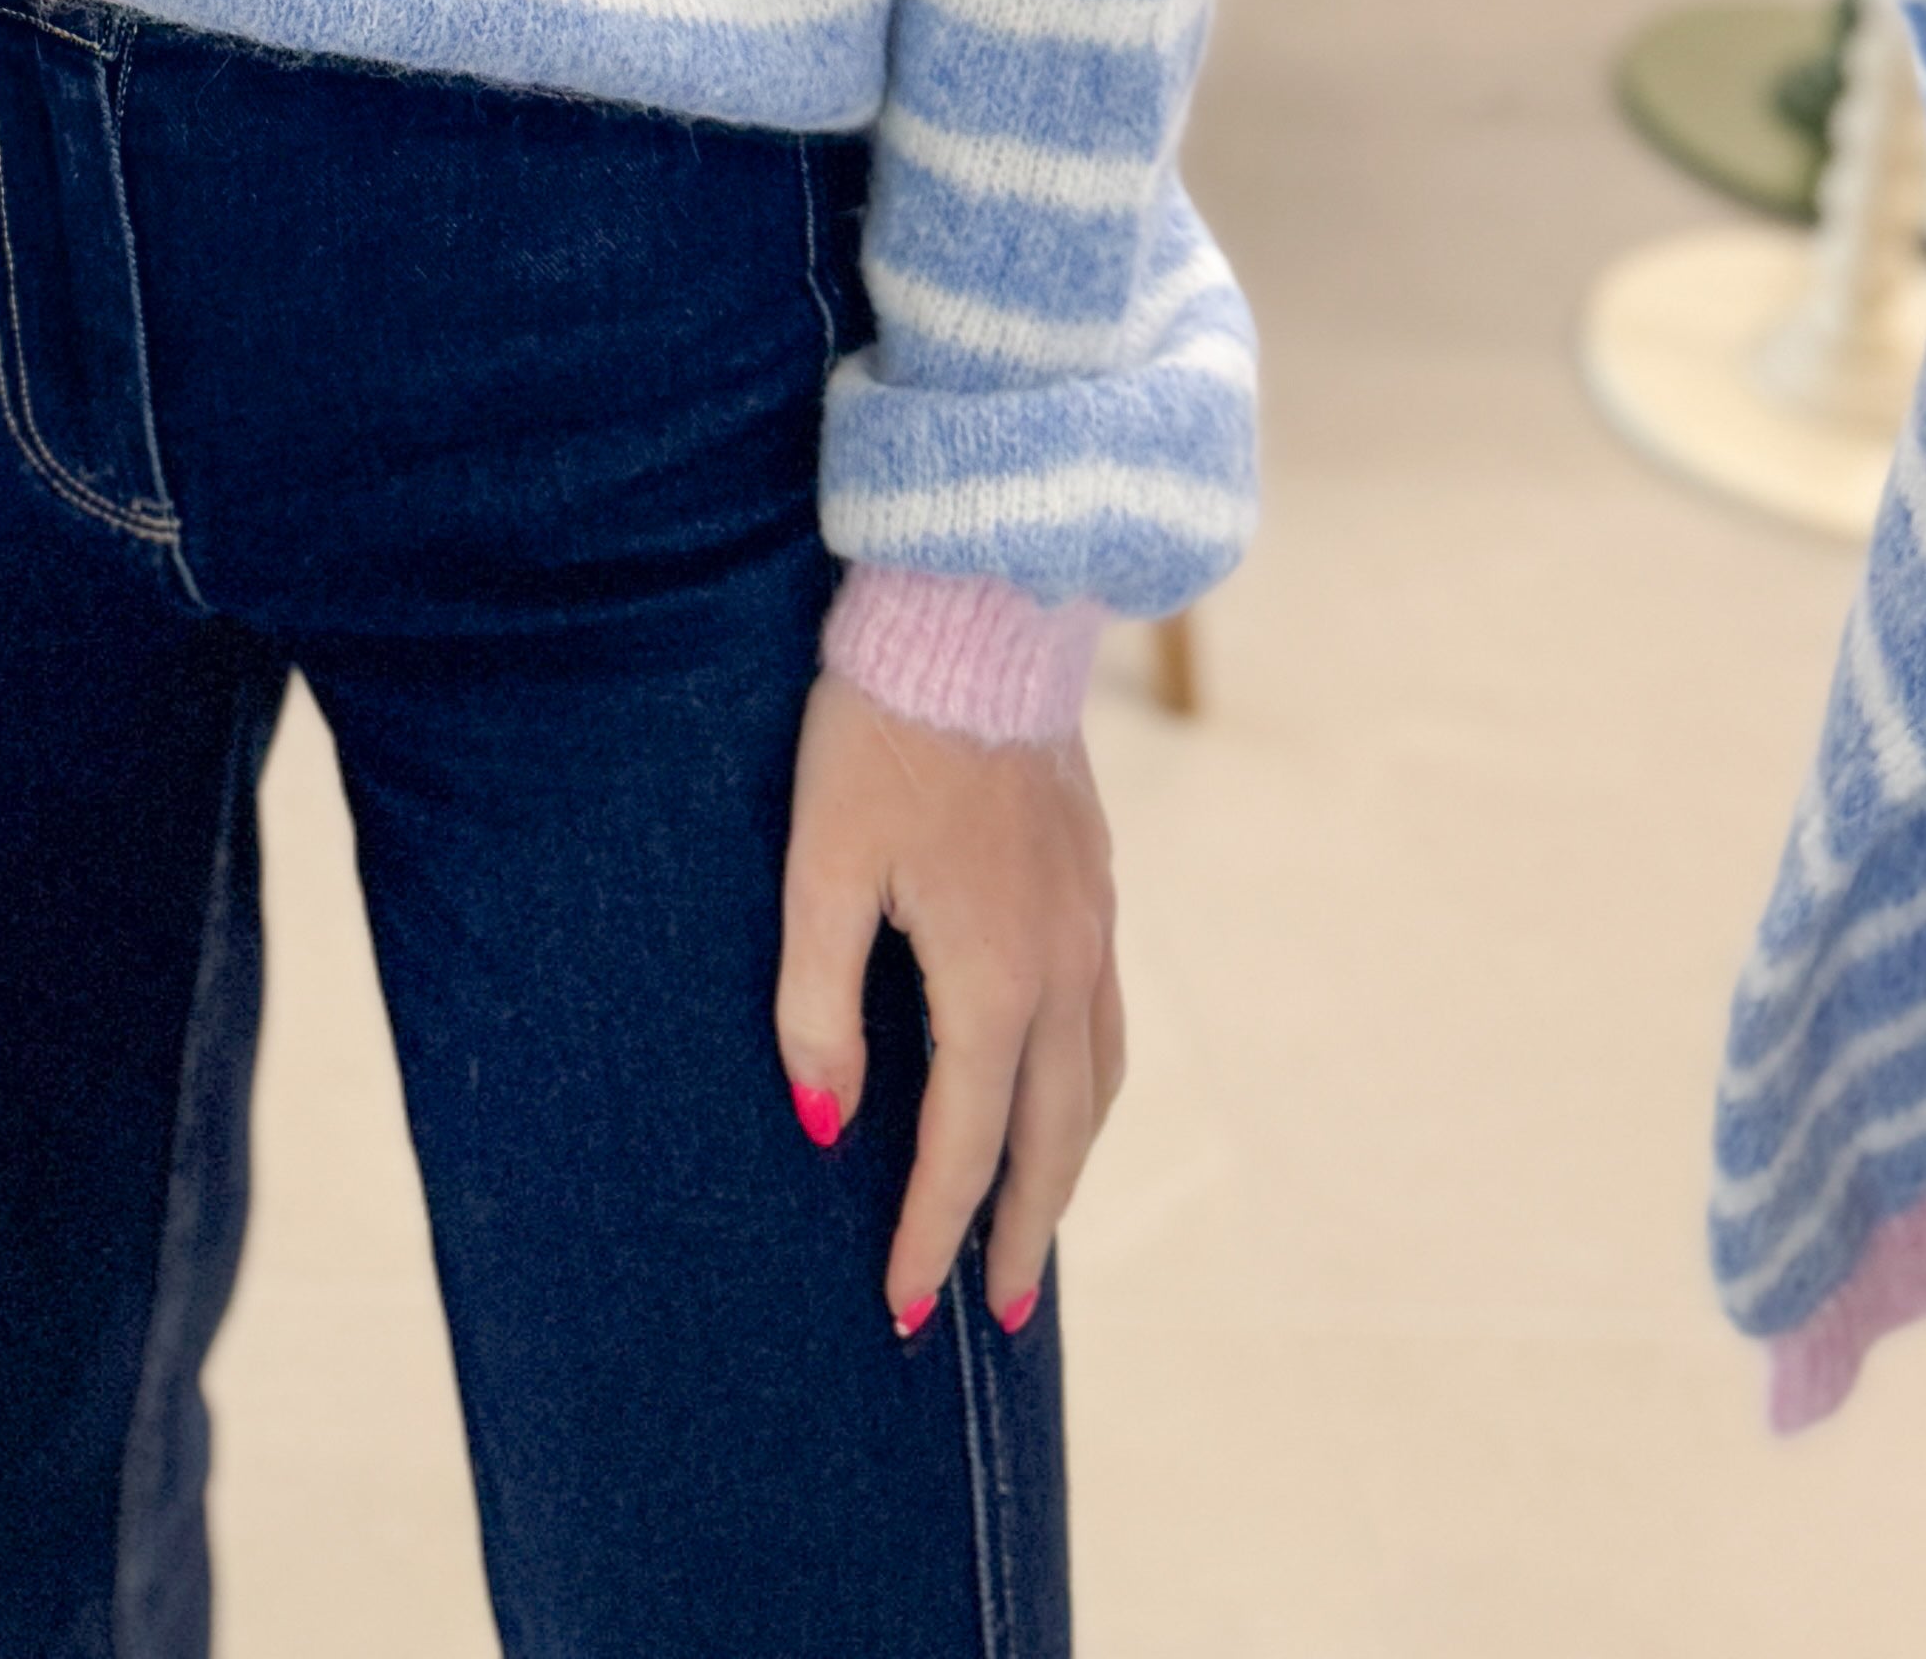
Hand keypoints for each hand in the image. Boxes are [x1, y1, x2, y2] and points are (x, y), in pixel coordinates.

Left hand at [777, 671, 1124, 1337]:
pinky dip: (1087, 1084)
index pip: (963, 1143)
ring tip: (1034, 1221)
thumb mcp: (820, 866)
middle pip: (1056, 1136)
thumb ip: (818, 1002)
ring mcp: (1091, 921)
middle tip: (1001, 1313)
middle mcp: (1062, 963)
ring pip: (1096, 1080)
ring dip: (1068, 1163)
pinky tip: (1061, 1086)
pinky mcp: (1096, 879)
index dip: (931, 1232)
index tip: (906, 1307)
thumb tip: (823, 1125)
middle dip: (1023, 1232)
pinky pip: (1107, 1017)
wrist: (972, 613)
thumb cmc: (880, 733)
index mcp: (992, 974)